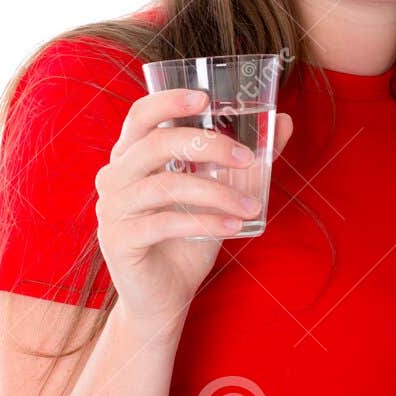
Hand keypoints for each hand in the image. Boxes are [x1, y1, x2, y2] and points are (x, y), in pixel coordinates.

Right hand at [94, 87, 293, 335]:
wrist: (163, 297)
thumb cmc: (186, 240)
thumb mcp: (218, 194)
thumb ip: (244, 159)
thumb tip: (283, 121)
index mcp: (130, 157)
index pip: (141, 115)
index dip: (169, 101)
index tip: (206, 98)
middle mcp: (113, 176)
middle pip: (157, 144)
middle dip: (208, 146)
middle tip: (248, 158)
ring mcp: (111, 208)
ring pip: (167, 185)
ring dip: (217, 193)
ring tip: (253, 206)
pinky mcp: (118, 239)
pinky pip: (166, 222)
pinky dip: (206, 222)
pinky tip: (235, 227)